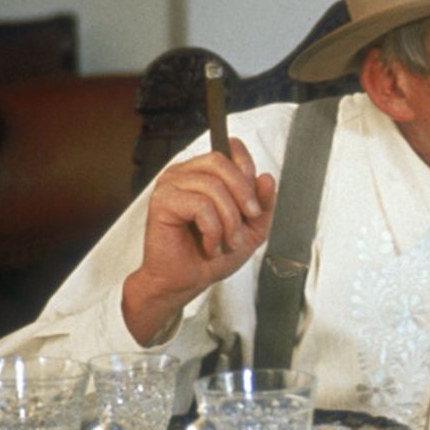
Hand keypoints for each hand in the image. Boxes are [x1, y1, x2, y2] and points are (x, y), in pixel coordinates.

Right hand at [122, 138, 275, 344]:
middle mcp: (184, 173)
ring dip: (229, 220)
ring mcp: (170, 184)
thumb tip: (267, 178)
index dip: (247, 170)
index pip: (229, 149)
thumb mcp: (251, 228)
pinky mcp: (162, 202)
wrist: (187, 281)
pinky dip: (212, 230)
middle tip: (249, 220)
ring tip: (228, 241)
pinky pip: (200, 206)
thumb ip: (263, 203)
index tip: (255, 203)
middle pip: (222, 163)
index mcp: (204, 173)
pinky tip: (210, 245)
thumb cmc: (212, 254)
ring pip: (213, 186)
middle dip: (243, 195)